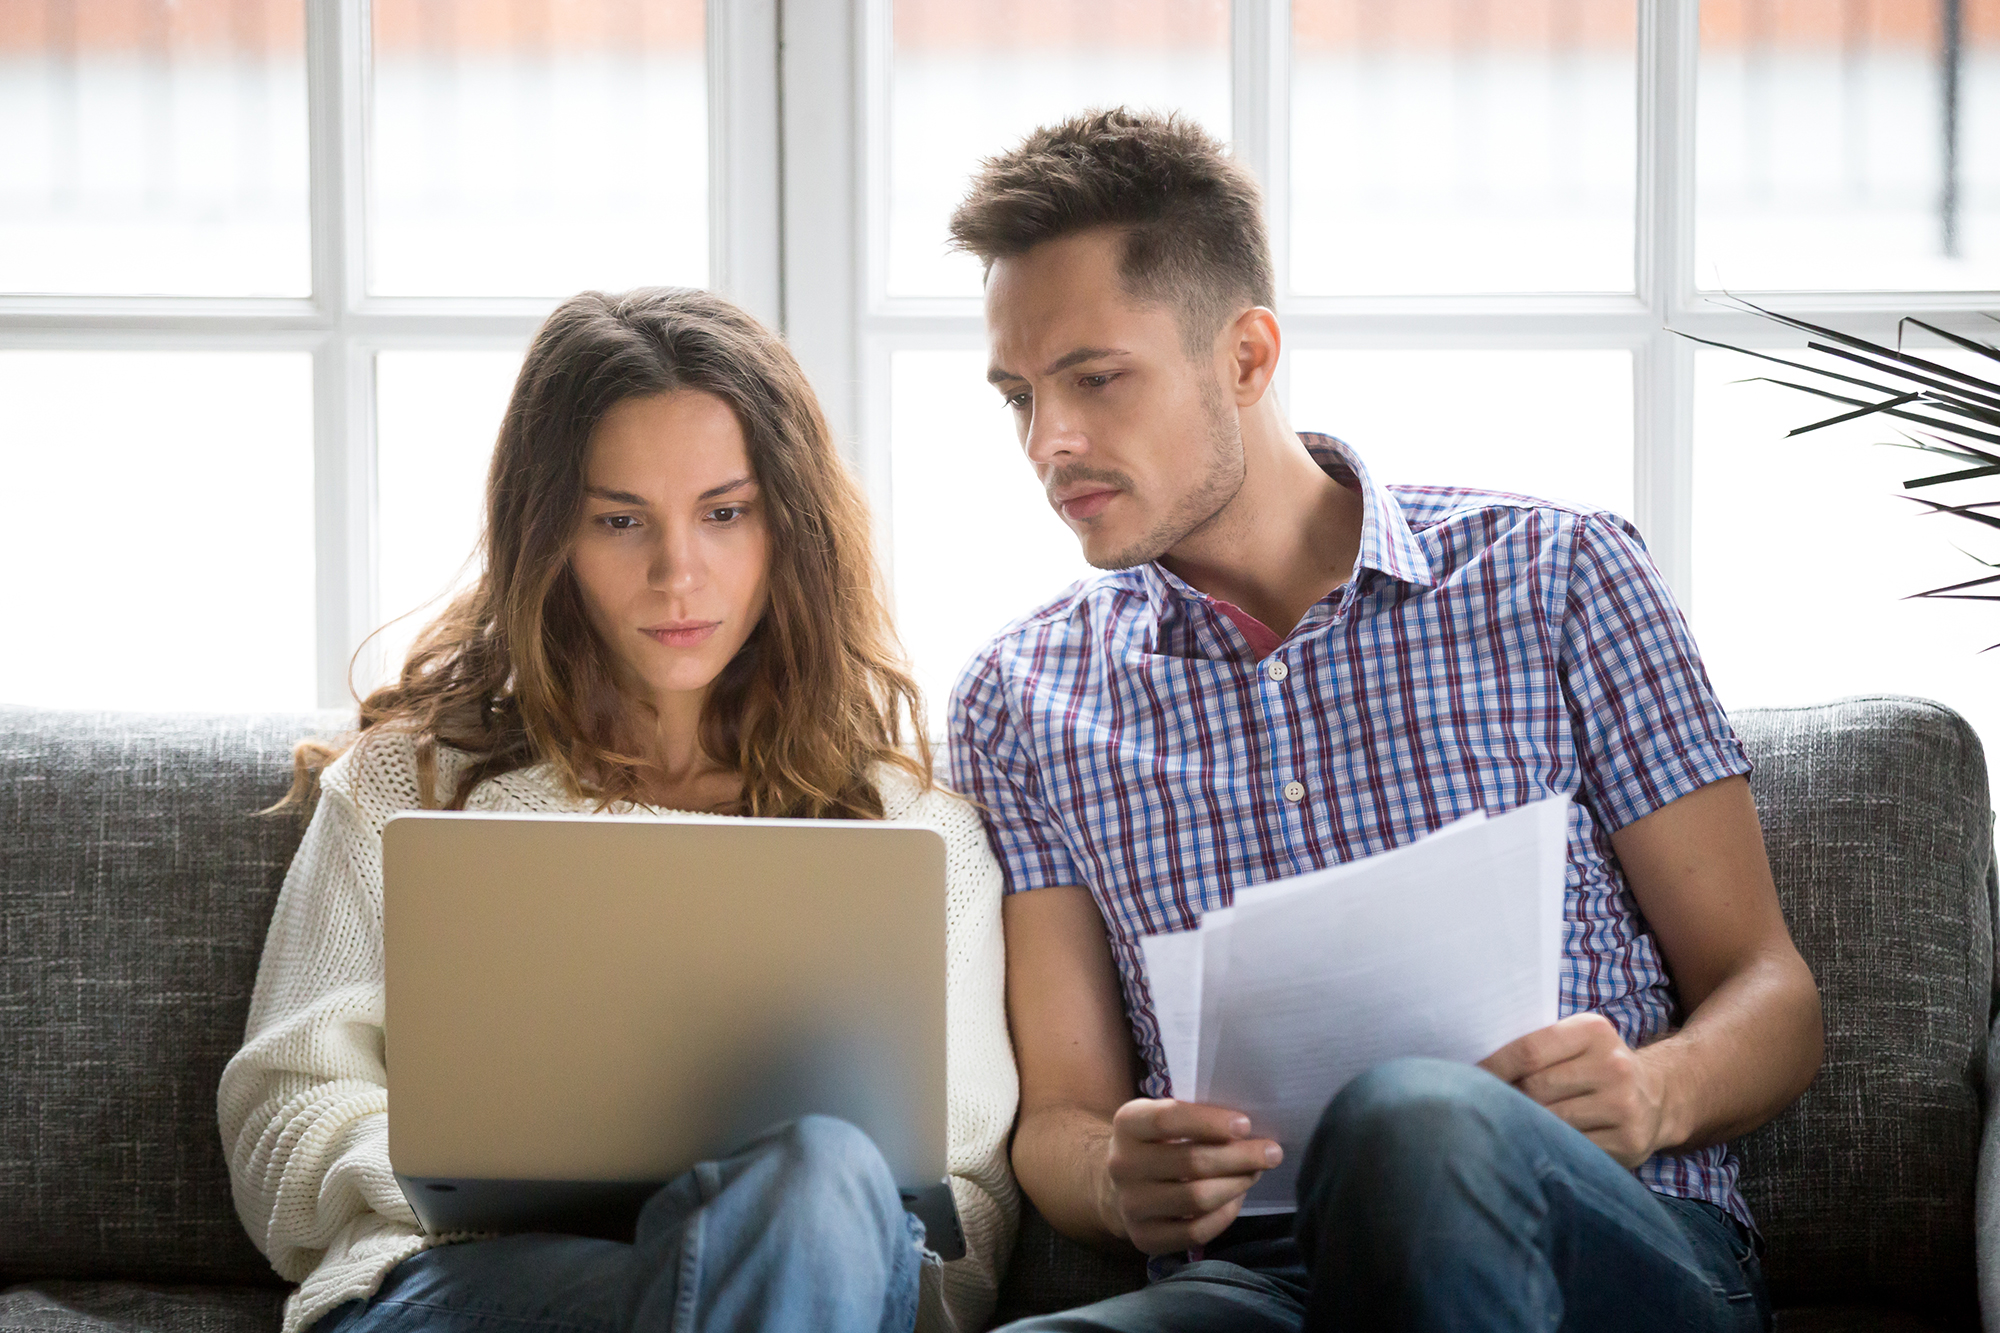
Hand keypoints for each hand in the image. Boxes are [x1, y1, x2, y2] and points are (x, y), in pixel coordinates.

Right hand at [1099, 1098, 1281, 1254]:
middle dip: (1240, 1157)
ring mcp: (1131, 1205)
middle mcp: (1122, 1165)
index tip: (1246, 1125)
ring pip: (1198, 1199)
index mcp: (1127, 1124)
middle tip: (1271, 1153)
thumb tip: (1247, 1131)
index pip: (1168, 1119)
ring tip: (1255, 1173)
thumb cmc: (1157, 1143)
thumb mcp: (1163, 1118)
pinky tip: (1236, 1198)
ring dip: (1237, 1185)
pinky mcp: (1144, 1237)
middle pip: (1192, 1162)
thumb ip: (1195, 1118)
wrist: (1121, 1186)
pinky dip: (1224, 1215)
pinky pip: (1196, 1231)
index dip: (1210, 1122)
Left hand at [1479, 1012, 1671, 1168]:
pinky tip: (1536, 1146)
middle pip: (1536, 1089)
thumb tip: (1473, 1065)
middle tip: (1480, 1108)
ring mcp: (1623, 1106)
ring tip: (1502, 1127)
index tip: (1464, 1080)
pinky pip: (1573, 1149)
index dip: (1492, 1068)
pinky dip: (1549, 1149)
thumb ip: (1536, 1046)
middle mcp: (1613, 1066)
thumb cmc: (1594, 1065)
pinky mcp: (1628, 1142)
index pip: (1528, 1050)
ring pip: (1552, 1122)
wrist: (1657, 1095)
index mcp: (1593, 1031)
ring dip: (1523, 1126)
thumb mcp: (1575, 1041)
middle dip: (1505, 1100)